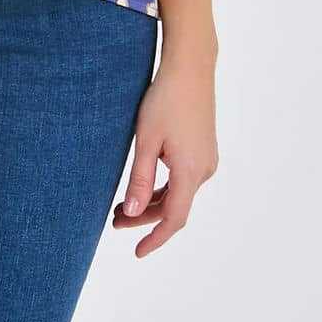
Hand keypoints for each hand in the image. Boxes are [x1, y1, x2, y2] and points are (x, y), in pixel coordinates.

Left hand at [112, 41, 218, 257]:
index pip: (174, 219)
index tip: (137, 253)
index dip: (155, 239)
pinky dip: (163, 187)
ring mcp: (206, 159)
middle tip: (114, 220)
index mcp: (190, 172)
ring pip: (178, 193)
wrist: (190, 68)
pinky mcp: (203, 148)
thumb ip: (139, 178)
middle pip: (174, 207)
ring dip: (152, 202)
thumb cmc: (165, 100)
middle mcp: (203, 170)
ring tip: (122, 205)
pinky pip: (183, 178)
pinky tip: (143, 183)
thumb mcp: (146, 140)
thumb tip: (133, 213)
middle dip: (145, 218)